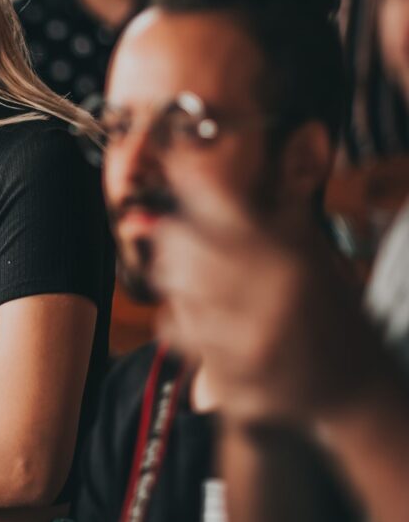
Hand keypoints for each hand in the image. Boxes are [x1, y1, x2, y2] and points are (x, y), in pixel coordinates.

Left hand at [149, 172, 370, 426]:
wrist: (350, 390)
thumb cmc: (327, 308)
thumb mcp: (312, 247)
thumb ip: (293, 192)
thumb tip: (307, 131)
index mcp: (287, 258)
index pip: (214, 198)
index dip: (187, 172)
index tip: (175, 159)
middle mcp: (265, 299)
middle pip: (175, 240)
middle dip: (176, 233)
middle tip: (191, 237)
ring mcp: (245, 343)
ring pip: (170, 285)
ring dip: (178, 278)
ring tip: (205, 281)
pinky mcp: (229, 375)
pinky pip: (174, 330)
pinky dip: (180, 317)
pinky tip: (204, 315)